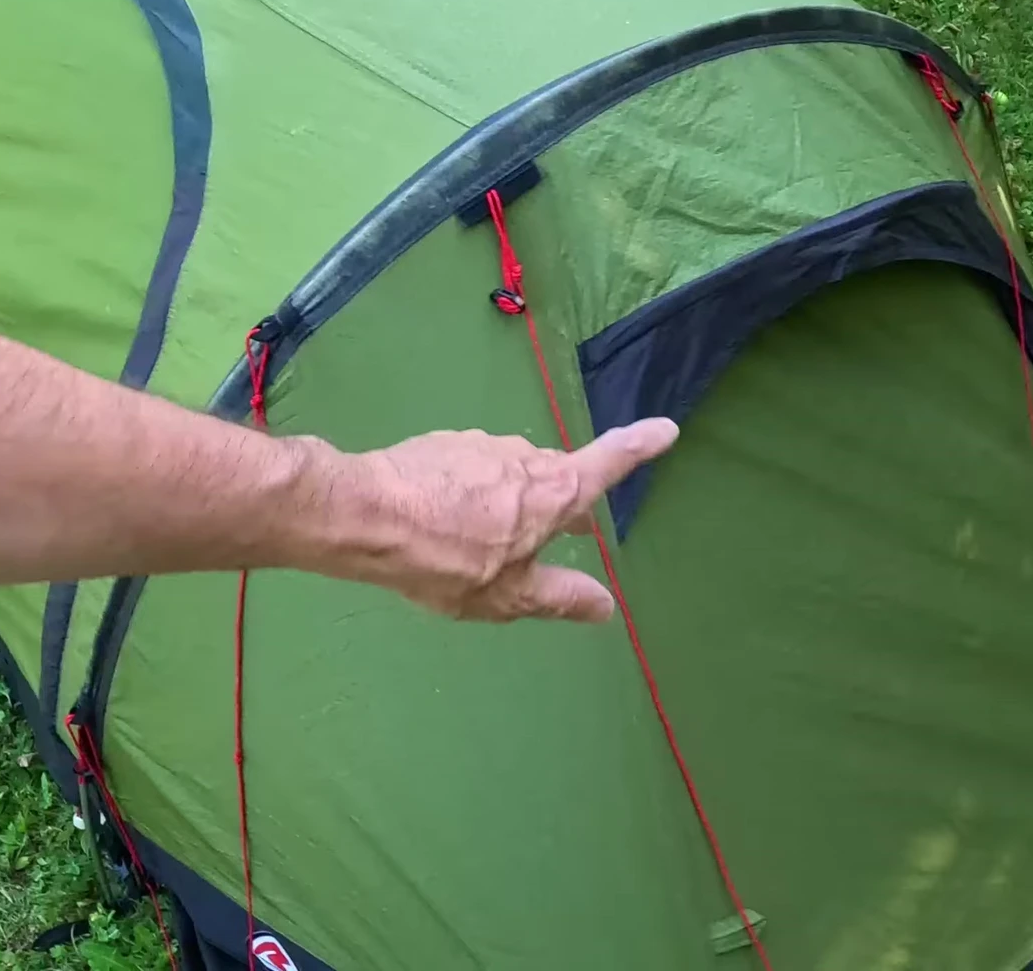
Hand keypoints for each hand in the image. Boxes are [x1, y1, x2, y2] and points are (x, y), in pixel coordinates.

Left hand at [300, 418, 675, 622]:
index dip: (641, 446)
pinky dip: (475, 494)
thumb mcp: (509, 596)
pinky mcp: (443, 445)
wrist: (364, 514)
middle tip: (570, 534)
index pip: (611, 462)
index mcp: (554, 491)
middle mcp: (526, 457)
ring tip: (490, 541)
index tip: (668, 427)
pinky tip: (446, 523)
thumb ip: (560, 598)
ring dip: (516, 501)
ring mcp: (482, 446)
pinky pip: (475, 470)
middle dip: (567, 503)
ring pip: (515, 474)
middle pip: (560, 476)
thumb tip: (607, 605)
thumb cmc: (446, 560)